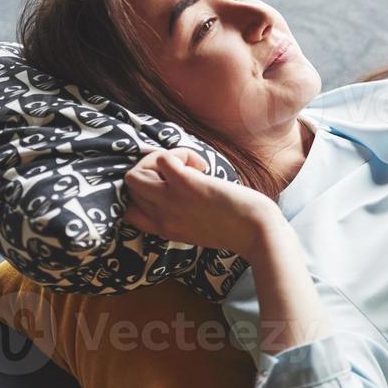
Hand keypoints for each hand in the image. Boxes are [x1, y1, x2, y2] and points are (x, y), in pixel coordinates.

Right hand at [122, 147, 276, 257]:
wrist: (257, 232)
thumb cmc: (236, 228)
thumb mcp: (198, 231)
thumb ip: (181, 218)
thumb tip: (177, 189)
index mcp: (165, 229)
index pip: (129, 212)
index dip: (143, 195)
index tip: (168, 189)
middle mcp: (162, 217)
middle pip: (129, 187)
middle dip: (150, 171)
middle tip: (179, 173)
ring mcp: (171, 201)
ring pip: (134, 174)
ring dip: (158, 162)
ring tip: (188, 168)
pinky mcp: (187, 184)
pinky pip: (164, 158)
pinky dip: (181, 154)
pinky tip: (202, 166)